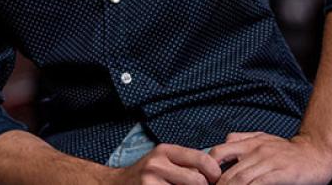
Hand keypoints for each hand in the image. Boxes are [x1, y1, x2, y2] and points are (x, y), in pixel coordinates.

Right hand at [107, 143, 222, 184]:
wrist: (116, 184)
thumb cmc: (146, 173)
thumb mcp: (164, 160)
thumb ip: (186, 162)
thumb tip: (215, 171)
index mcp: (165, 151)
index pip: (202, 159)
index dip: (214, 172)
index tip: (215, 179)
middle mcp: (157, 164)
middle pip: (197, 180)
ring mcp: (150, 182)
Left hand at [208, 132, 331, 184]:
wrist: (317, 152)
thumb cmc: (289, 150)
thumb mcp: (264, 138)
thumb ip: (243, 139)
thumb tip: (225, 142)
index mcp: (250, 142)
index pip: (219, 152)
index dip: (208, 168)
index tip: (206, 182)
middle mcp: (257, 151)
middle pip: (228, 172)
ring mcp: (269, 162)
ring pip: (240, 179)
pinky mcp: (280, 173)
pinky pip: (258, 184)